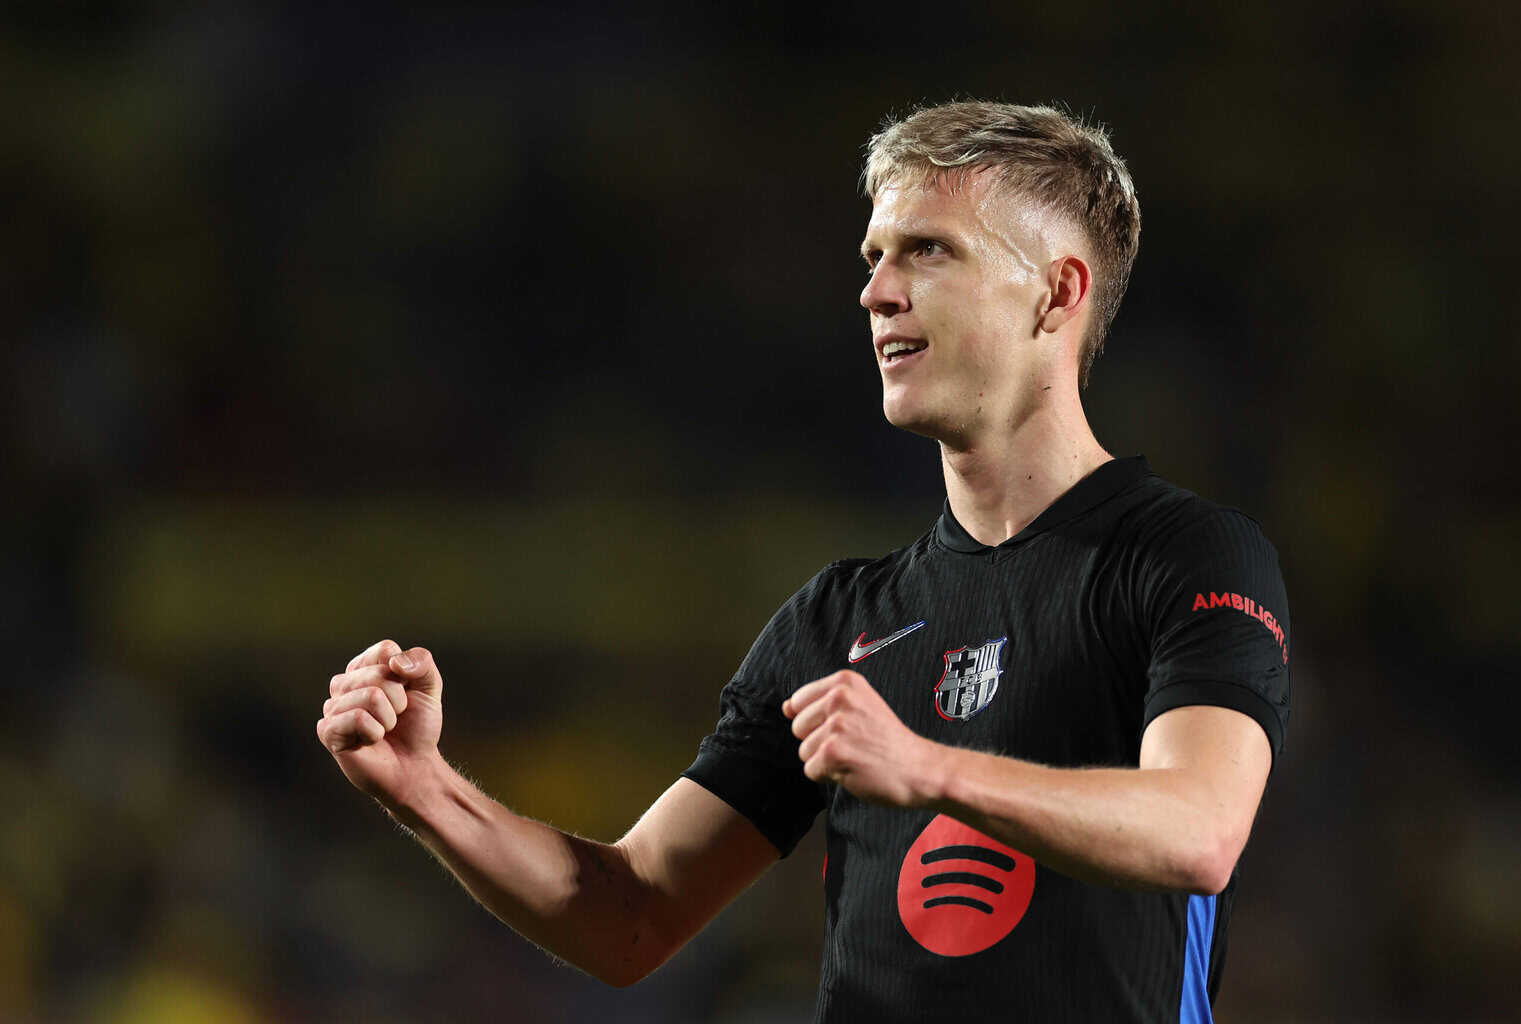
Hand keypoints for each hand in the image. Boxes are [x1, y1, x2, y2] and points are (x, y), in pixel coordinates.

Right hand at [317, 639, 445, 808]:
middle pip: (379, 674)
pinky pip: (358, 719)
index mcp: (364, 667)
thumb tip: (394, 663)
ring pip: (371, 696)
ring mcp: (332, 707)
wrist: (414, 766)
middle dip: (399, 700)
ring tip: (384, 730)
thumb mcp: (429, 687)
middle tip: (396, 718)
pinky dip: (375, 733)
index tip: (407, 693)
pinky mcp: (327, 731)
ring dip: (389, 719)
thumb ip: (421, 662)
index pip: (385, 650)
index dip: (405, 674)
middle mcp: (344, 683)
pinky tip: (370, 741)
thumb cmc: (417, 726)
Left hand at [782, 670, 942, 807]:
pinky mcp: (834, 753)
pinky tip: (855, 769)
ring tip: (856, 756)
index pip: (798, 701)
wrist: (920, 768)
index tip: (847, 726)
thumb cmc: (887, 740)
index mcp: (844, 682)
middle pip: (797, 727)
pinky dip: (830, 776)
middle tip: (854, 743)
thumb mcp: (858, 707)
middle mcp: (839, 698)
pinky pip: (811, 770)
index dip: (817, 721)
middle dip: (819, 741)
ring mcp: (836, 725)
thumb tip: (785, 707)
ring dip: (826, 760)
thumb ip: (819, 704)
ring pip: (804, 751)